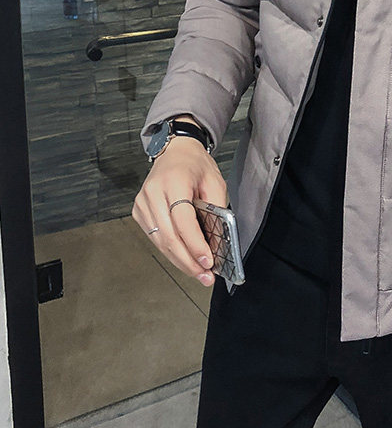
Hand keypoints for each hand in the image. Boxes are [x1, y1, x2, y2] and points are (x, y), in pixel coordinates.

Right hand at [132, 119, 227, 286]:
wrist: (176, 152)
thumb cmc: (196, 166)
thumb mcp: (216, 182)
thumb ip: (216, 209)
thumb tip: (217, 242)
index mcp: (173, 180)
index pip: (182, 219)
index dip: (195, 243)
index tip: (208, 260)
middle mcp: (152, 192)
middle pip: (168, 235)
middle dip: (188, 260)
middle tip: (205, 276)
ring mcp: (142, 203)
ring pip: (160, 241)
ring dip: (180, 261)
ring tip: (198, 273)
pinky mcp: (139, 212)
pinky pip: (155, 238)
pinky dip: (170, 251)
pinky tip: (185, 259)